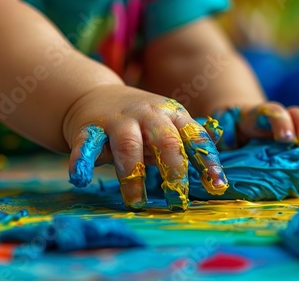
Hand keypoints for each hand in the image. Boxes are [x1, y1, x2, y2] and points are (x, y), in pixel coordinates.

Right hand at [62, 85, 228, 210]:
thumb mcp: (168, 122)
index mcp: (172, 113)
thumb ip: (188, 141)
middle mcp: (148, 114)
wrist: (94, 95)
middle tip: (178, 198)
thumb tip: (218, 166)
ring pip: (128, 146)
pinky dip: (82, 161)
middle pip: (165, 140)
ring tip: (137, 203)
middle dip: (174, 169)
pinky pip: (86, 146)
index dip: (207, 161)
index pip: (194, 136)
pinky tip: (80, 178)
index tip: (217, 186)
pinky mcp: (89, 129)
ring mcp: (118, 120)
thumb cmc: (139, 120)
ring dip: (133, 175)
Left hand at [213, 103, 298, 163]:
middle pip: (296, 114)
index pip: (271, 112)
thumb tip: (220, 141)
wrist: (237, 121)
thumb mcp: (219, 126)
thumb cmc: (227, 127)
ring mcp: (291, 127)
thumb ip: (220, 132)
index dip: (280, 122)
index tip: (286, 139)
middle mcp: (278, 118)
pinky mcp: (298, 140)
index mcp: (257, 115)